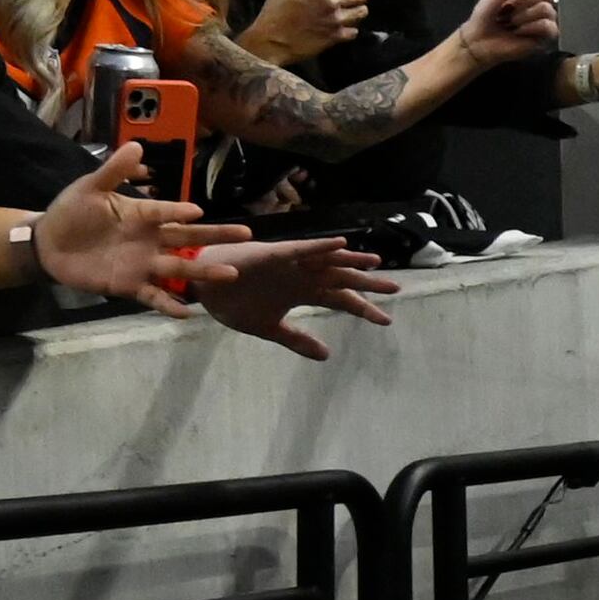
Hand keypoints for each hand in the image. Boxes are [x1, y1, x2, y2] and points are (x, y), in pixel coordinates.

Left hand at [37, 149, 247, 312]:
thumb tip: (137, 146)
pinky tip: (187, 313)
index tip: (198, 212)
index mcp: (142, 214)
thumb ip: (114, 170)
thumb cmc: (72, 212)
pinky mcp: (129, 285)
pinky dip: (169, 305)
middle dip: (216, 237)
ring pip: (179, 269)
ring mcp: (142, 264)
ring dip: (204, 272)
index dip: (179, 211)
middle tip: (247, 234)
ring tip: (229, 273)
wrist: (48, 244)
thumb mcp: (90, 188)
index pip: (166, 212)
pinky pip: (153, 296)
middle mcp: (150, 240)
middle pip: (188, 239)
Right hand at [197, 235, 401, 359]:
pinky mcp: (274, 255)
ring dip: (351, 259)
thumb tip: (327, 355)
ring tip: (376, 261)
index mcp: (302, 292)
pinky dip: (321, 246)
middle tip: (396, 288)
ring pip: (327, 260)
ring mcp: (289, 264)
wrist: (201, 289)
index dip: (362, 309)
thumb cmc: (233, 302)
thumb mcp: (270, 328)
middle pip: (340, 279)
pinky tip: (341, 244)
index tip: (387, 320)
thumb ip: (298, 340)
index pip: (340, 300)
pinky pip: (301, 249)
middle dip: (367, 284)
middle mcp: (301, 276)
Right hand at [245, 0, 370, 61]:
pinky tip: (344, 27)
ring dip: (358, 10)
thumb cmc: (273, 11)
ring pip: (361, 12)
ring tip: (354, 10)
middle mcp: (330, 1)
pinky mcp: (335, 37)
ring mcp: (334, 20)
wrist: (270, 40)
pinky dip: (351, 29)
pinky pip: (354, 31)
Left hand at [456, 0, 562, 67]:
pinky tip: (518, 32)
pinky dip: (529, 28)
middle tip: (506, 10)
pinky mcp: (547, 35)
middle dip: (522, 2)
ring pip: (545, 9)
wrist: (479, 39)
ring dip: (522, 16)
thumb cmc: (486, 14)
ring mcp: (545, 18)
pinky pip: (547, 26)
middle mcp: (540, 1)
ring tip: (510, 23)